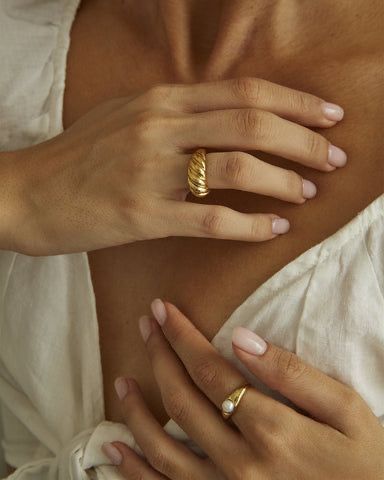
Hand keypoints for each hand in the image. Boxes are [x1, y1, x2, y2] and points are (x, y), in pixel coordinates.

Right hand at [8, 77, 345, 254]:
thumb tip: (228, 118)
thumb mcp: (127, 115)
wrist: (27, 193)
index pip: (246, 92)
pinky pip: (210, 219)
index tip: (329, 117)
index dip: (296, 103)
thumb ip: (177, 112)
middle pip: (253, 124)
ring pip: (238, 169)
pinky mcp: (142, 214)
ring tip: (308, 194)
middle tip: (334, 158)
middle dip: (304, 142)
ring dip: (284, 182)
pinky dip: (250, 225)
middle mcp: (160, 126)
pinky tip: (273, 230)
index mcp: (161, 99)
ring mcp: (150, 170)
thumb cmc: (79, 157)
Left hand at [103, 300, 383, 478]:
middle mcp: (240, 462)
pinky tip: (115, 449)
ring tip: (121, 378)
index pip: (210, 370)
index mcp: (271, 429)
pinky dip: (135, 471)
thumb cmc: (363, 458)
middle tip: (146, 324)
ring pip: (164, 448)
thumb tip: (242, 338)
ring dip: (137, 410)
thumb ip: (292, 373)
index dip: (182, 336)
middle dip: (159, 355)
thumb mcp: (344, 409)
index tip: (164, 310)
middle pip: (183, 399)